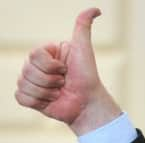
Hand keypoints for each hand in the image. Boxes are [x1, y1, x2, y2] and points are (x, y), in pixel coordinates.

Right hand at [15, 8, 120, 134]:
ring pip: (24, 84)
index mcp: (44, 53)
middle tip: (63, 83)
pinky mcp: (30, 97)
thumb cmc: (87, 76)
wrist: (88, 103)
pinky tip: (50, 101)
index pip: (34, 56)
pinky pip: (21, 97)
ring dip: (46, 92)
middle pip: (27, 71)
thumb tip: (96, 10)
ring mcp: (31, 81)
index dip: (51, 66)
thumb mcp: (84, 49)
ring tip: (59, 92)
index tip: (66, 69)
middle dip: (50, 80)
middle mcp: (35, 66)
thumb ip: (83, 27)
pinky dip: (37, 101)